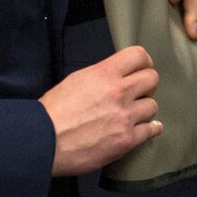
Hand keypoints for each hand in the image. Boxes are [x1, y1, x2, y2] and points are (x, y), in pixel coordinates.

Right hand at [42, 47, 159, 175]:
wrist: (43, 141)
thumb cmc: (53, 112)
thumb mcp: (76, 80)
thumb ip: (101, 76)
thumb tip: (117, 76)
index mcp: (104, 74)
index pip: (138, 56)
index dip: (144, 62)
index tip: (141, 70)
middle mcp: (118, 92)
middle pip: (152, 79)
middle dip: (146, 85)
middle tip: (137, 93)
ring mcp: (125, 117)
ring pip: (152, 106)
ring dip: (144, 109)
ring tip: (132, 114)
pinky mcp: (126, 139)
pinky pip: (151, 130)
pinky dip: (150, 129)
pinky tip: (145, 128)